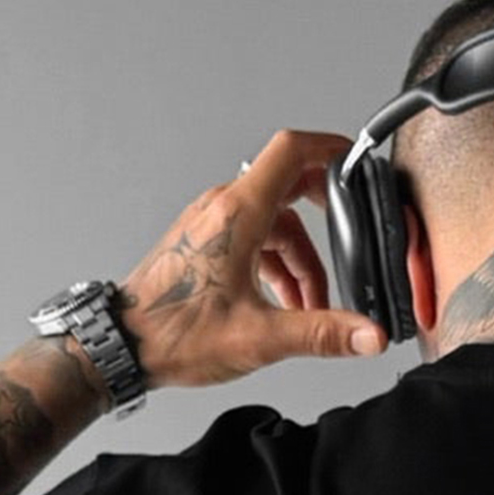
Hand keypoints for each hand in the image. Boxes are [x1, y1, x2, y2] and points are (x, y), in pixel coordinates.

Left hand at [114, 128, 386, 390]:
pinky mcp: (204, 244)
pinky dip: (277, 266)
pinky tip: (284, 305)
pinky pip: (253, 240)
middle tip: (348, 247)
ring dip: (300, 262)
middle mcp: (222, 210)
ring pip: (274, 225)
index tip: (356, 159)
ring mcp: (211, 225)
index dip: (330, 148)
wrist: (125, 346)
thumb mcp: (261, 338)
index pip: (291, 152)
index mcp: (238, 214)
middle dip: (324, 225)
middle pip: (289, 191)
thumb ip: (322, 333)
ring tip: (311, 308)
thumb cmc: (174, 334)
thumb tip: (368, 335)